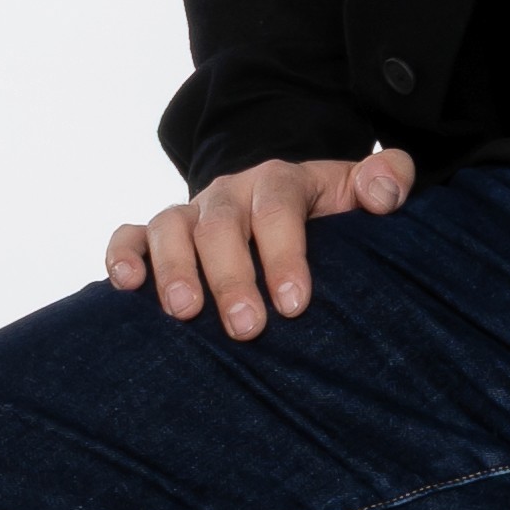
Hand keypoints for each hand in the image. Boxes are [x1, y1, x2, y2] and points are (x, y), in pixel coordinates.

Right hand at [108, 146, 412, 336]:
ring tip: (184, 312)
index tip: (295, 304)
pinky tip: (125, 285)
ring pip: (170, 228)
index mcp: (281, 181)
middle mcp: (230, 193)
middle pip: (221, 226)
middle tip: (247, 328)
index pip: (279, 209)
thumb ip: (387, 180)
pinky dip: (122, 254)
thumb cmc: (330, 212)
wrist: (284, 200)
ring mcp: (191, 211)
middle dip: (231, 278)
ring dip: (173, 270)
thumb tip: (383, 195)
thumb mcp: (364, 190)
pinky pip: (130, 234)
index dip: (285, 255)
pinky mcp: (158, 233)